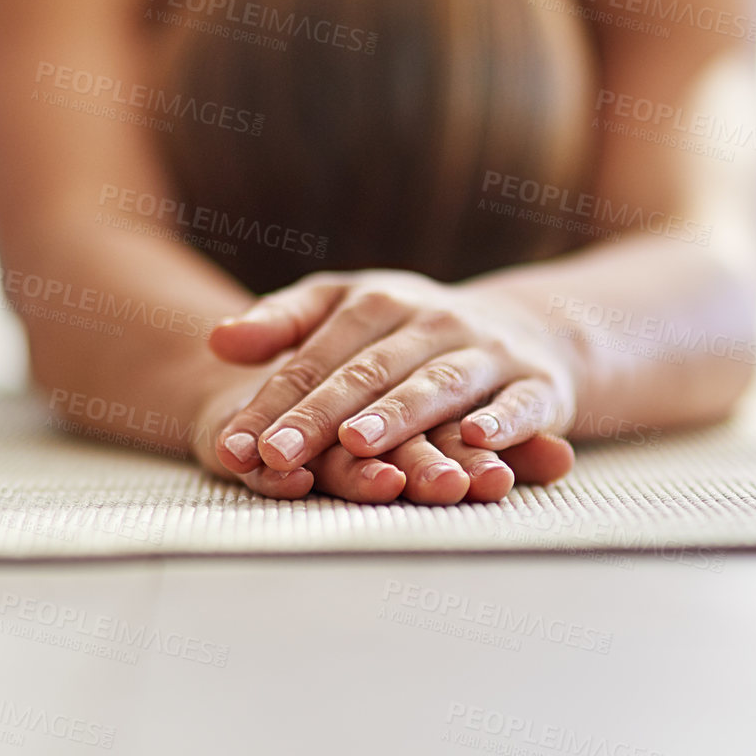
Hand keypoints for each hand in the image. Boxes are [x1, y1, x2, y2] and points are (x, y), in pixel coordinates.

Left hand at [202, 269, 576, 504]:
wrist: (527, 330)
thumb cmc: (411, 332)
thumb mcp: (347, 309)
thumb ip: (284, 323)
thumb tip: (216, 340)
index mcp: (378, 303)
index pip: (315, 357)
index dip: (272, 402)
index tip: (235, 445)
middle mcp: (432, 322)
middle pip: (367, 372)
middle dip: (320, 415)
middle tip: (277, 452)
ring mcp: (488, 351)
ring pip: (437, 383)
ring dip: (398, 414)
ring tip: (359, 443)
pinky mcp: (539, 385)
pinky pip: (520, 403)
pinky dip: (501, 420)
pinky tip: (475, 438)